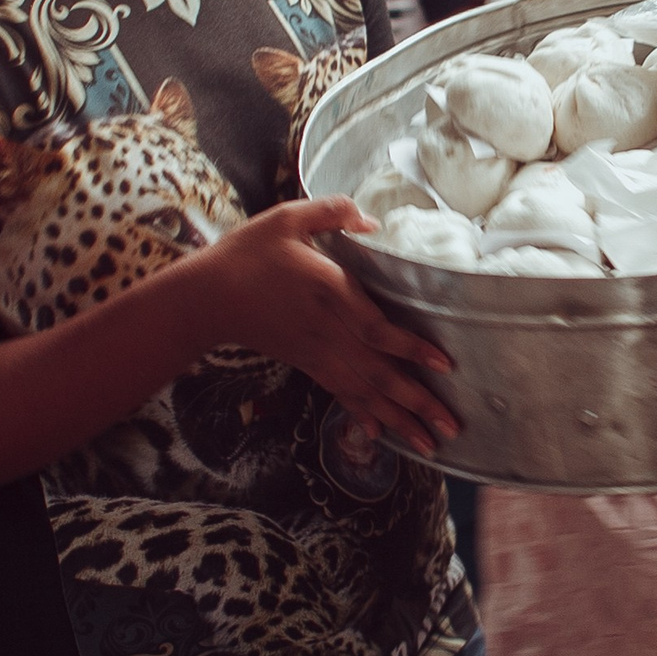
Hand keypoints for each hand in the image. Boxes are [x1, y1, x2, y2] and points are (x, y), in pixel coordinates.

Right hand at [193, 196, 459, 453]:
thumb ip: (332, 213)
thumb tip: (372, 221)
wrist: (205, 298)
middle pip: (378, 372)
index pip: (375, 328)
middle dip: (417, 401)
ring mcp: (316, 352)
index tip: (443, 363)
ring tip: (430, 442)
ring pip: (363, 390)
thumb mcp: (288, 218)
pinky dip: (362, 413)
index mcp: (328, 292)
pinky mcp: (305, 362)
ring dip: (398, 418)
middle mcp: (327, 330)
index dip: (410, 347)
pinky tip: (382, 433)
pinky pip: (339, 391)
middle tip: (451, 426)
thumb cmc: (248, 254)